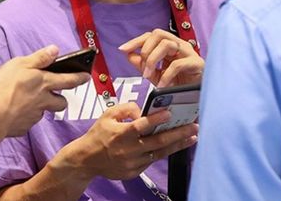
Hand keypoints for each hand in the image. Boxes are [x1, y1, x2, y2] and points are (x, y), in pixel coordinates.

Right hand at [0, 45, 89, 136]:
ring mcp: (34, 115)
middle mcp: (44, 100)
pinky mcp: (24, 127)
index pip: (69, 80)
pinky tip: (15, 112)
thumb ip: (39, 58)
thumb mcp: (21, 64)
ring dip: (42, 108)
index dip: (80, 78)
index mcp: (45, 83)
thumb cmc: (5, 87)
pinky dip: (24, 117)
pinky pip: (28, 121)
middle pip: (61, 103)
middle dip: (62, 99)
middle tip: (57, 96)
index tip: (87, 77)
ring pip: (44, 112)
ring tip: (30, 102)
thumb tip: (55, 50)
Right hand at [57, 103, 198, 180]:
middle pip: (157, 142)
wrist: (87, 160)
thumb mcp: (108, 115)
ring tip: (192, 137)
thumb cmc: (99, 134)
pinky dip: (164, 152)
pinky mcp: (134, 172)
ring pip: (159, 153)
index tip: (170, 113)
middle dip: (178, 133)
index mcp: (120, 134)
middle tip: (194, 126)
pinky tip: (175, 145)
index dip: (155, 120)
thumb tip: (144, 112)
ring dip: (177, 145)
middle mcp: (128, 150)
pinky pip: (152, 160)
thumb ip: (127, 108)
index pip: (140, 126)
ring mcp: (132, 163)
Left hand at [119, 29, 203, 86]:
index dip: (136, 41)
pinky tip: (161, 85)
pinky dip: (166, 75)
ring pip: (167, 44)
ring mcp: (189, 52)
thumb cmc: (179, 85)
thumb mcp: (156, 75)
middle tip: (142, 69)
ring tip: (148, 76)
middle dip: (145, 49)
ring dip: (153, 60)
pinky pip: (178, 64)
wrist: (197, 99)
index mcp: (170, 46)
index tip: (122, 49)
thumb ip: (142, 65)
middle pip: (158, 34)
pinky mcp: (197, 64)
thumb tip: (129, 54)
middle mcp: (179, 45)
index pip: (151, 35)